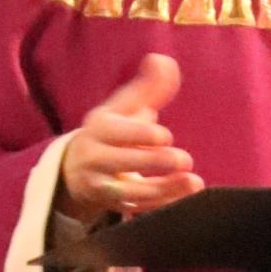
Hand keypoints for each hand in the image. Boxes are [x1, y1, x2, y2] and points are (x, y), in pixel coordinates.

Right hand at [57, 54, 204, 220]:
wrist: (77, 169)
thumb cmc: (112, 131)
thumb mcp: (124, 107)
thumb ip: (148, 87)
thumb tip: (163, 60)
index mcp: (99, 128)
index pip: (115, 132)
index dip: (139, 135)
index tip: (165, 136)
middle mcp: (95, 158)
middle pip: (120, 162)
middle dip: (152, 161)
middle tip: (184, 160)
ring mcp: (101, 186)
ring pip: (129, 192)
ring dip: (163, 189)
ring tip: (193, 182)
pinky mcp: (113, 207)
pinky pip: (137, 210)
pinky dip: (162, 207)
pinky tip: (186, 200)